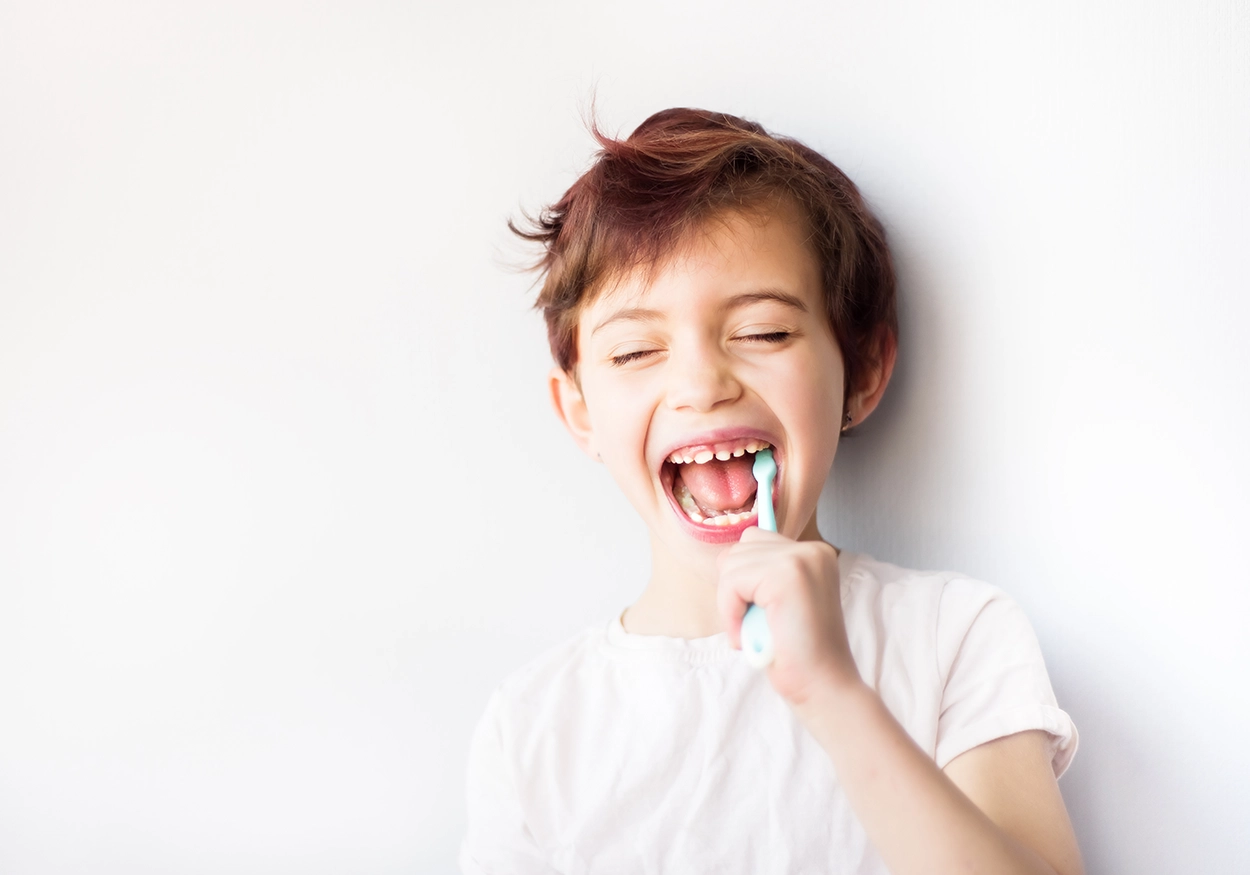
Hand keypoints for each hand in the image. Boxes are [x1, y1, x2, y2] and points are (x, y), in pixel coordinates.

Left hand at [715, 527, 859, 706]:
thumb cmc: (797, 654)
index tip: (761, 614)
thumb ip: (763, 575)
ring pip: (730, 566)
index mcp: (815, 554)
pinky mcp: (786, 576)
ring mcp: (801, 559)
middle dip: (734, 591)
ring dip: (731, 605)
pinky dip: (730, 613)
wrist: (825, 687)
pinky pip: (732, 583)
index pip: (753, 542)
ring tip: (755, 632)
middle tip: (755, 626)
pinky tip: (748, 636)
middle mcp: (812, 550)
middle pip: (738, 550)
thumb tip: (725, 559)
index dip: (742, 582)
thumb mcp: (779, 603)